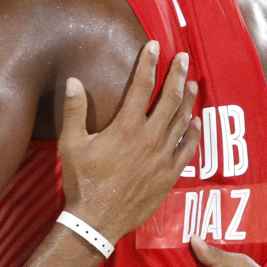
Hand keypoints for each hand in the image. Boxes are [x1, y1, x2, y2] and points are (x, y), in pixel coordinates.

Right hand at [58, 41, 200, 240]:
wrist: (97, 220)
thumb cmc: (82, 180)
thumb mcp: (71, 144)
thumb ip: (75, 110)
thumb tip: (73, 80)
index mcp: (126, 127)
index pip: (141, 85)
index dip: (149, 63)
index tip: (154, 45)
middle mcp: (149, 138)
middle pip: (169, 99)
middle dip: (177, 75)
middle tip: (184, 58)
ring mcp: (163, 157)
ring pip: (182, 121)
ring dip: (188, 99)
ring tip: (192, 83)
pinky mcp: (169, 175)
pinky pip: (188, 149)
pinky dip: (193, 133)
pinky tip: (195, 121)